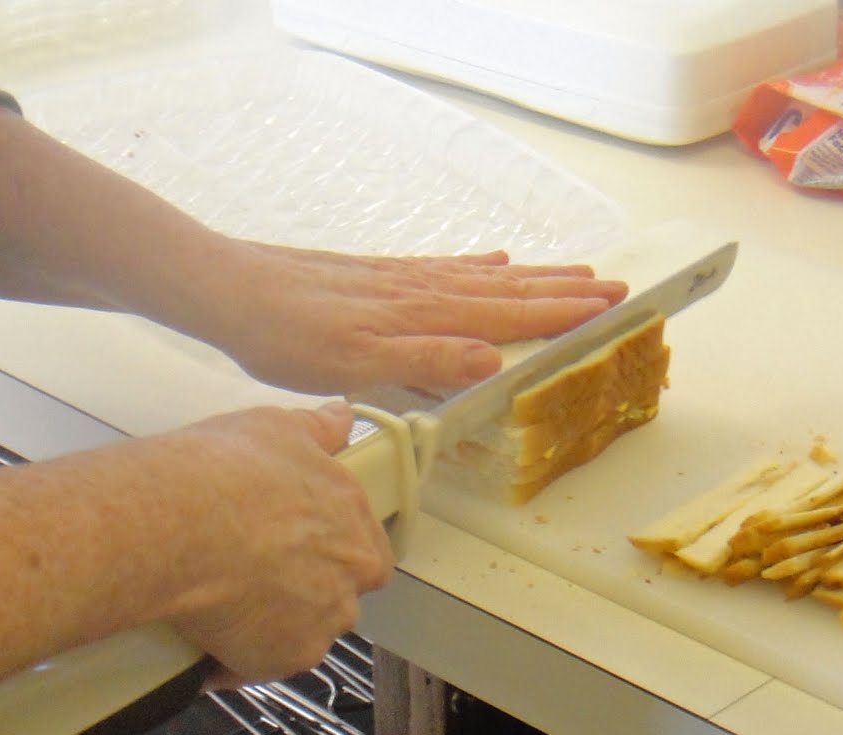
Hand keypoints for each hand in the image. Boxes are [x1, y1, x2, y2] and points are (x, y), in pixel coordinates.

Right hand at [155, 402, 392, 686]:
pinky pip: (262, 664)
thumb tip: (342, 416)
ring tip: (219, 609)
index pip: (364, 549)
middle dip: (304, 592)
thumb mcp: (276, 427)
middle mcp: (352, 574)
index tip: (290, 548)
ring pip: (303, 632)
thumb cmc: (225, 470)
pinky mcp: (286, 658)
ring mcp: (323, 620)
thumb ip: (318, 429)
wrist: (176, 525)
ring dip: (273, 626)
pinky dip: (236, 658)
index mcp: (355, 521)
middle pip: (337, 594)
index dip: (329, 552)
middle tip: (250, 578)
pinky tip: (202, 641)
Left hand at [179, 240, 629, 395]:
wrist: (228, 291)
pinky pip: (449, 269)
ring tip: (575, 272)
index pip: (510, 314)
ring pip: (486, 278)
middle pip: (510, 290)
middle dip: (565, 291)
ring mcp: (404, 281)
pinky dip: (481, 267)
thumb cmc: (285, 335)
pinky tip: (494, 262)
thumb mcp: (355, 364)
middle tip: (615, 287)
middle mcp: (424, 291)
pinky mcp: (382, 278)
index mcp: (426, 315)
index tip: (610, 307)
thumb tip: (491, 361)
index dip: (563, 313)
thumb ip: (425, 361)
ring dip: (536, 277)